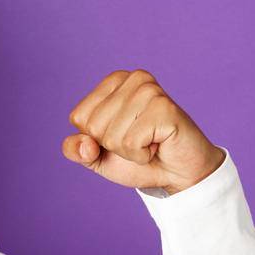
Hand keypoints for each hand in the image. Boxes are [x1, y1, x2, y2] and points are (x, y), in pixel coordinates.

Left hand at [61, 69, 225, 194]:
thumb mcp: (98, 156)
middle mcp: (133, 79)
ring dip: (129, 152)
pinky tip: (158, 145)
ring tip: (150, 143)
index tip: (121, 137)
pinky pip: (131, 142)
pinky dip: (142, 155)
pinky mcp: (164, 108)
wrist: (177, 175)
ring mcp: (150, 90)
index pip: (78, 118)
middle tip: (139, 142)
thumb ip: (76, 149)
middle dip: (113, 146)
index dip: (95, 139)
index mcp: (113, 82)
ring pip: (111, 136)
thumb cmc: (139, 160)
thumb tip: (84, 145)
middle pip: (93, 126)